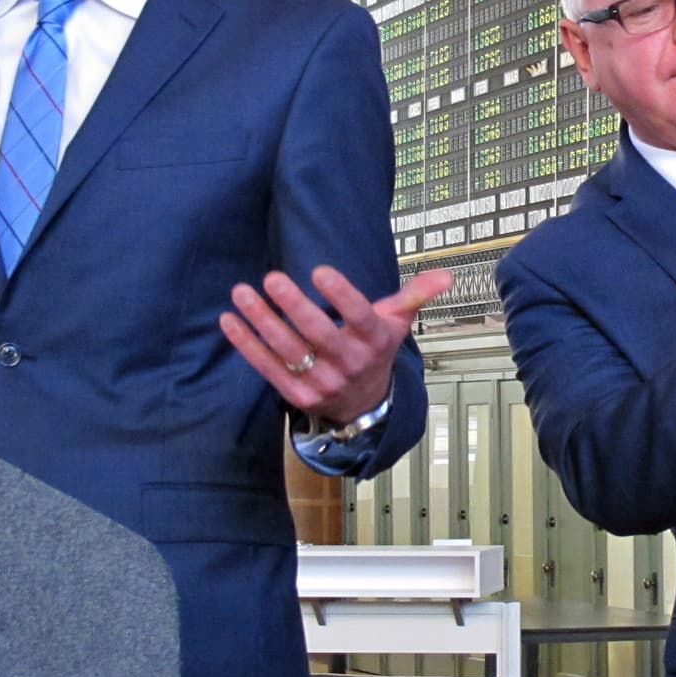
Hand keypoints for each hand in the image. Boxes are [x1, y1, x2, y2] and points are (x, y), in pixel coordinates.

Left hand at [222, 265, 452, 424]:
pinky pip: (268, 368)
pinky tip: (230, 320)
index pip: (360, 317)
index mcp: (374, 341)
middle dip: (294, 306)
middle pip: (319, 335)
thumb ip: (416, 296)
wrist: (365, 406)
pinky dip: (247, 345)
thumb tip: (445, 276)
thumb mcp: (398, 323)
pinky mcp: (297, 395)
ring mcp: (322, 383)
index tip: (321, 271)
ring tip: (242, 292)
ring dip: (262, 322)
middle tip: (272, 277)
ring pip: (288, 351)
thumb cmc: (376, 350)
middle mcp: (349, 364)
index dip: (341, 296)